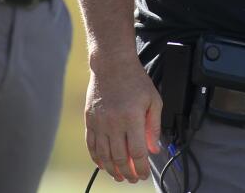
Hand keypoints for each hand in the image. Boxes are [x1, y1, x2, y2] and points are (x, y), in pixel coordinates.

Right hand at [85, 54, 161, 183]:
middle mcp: (114, 123)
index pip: (137, 153)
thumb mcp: (154, 100)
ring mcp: (99, 123)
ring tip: (119, 176)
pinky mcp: (89, 120)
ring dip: (112, 170)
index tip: (144, 175)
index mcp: (132, 118)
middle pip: (120, 158)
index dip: (141, 168)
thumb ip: (154, 127)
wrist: (112, 64)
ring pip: (104, 156)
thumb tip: (154, 150)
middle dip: (128, 173)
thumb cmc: (135, 81)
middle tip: (133, 179)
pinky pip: (91, 146)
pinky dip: (97, 159)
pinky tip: (104, 165)